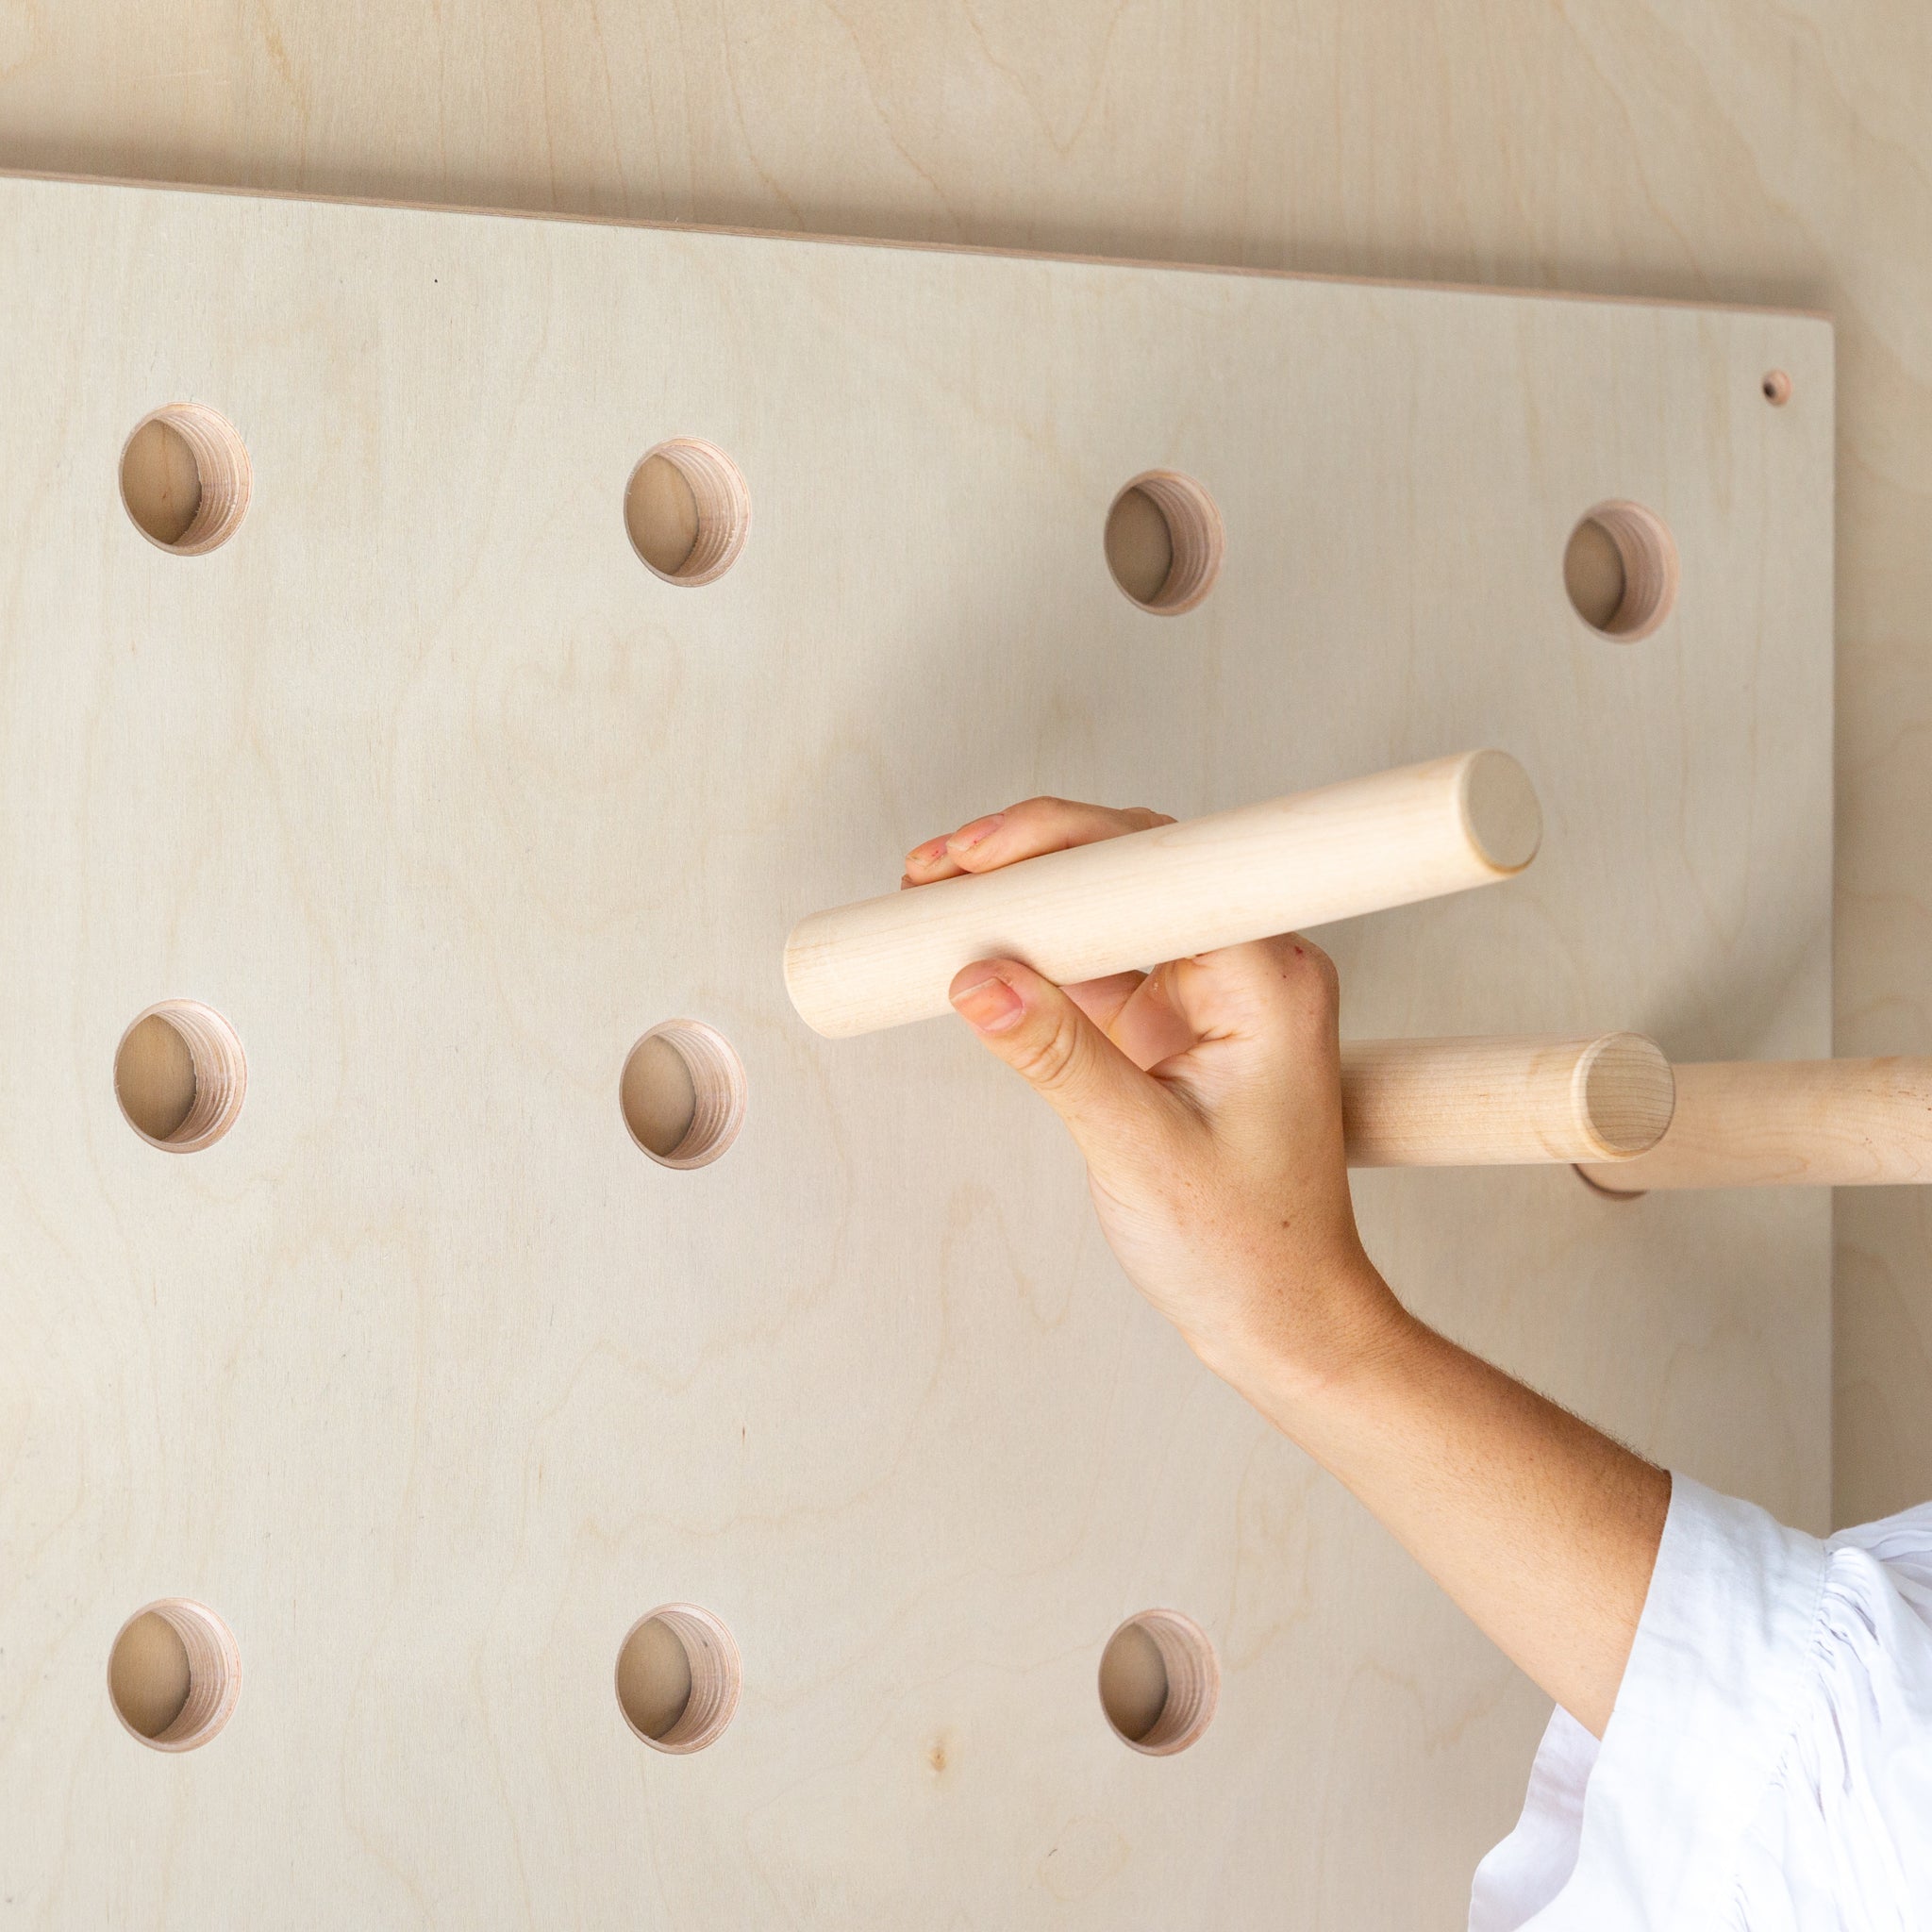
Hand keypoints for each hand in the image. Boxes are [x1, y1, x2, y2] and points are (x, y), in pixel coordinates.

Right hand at [903, 796, 1403, 1395]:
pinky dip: (1032, 952)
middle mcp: (1246, 965)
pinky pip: (1094, 958)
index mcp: (1268, 977)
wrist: (1281, 1318)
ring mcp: (1207, 990)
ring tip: (935, 901)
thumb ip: (1058, 1059)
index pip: (1157, 864)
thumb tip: (978, 979)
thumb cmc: (1250, 1249)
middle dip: (1024, 860)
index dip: (1058, 842)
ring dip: (1021, 902)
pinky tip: (974, 950)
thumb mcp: (1142, 1153)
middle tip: (933, 875)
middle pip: (1126, 866)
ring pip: (1104, 906)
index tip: (974, 857)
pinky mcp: (1170, 1021)